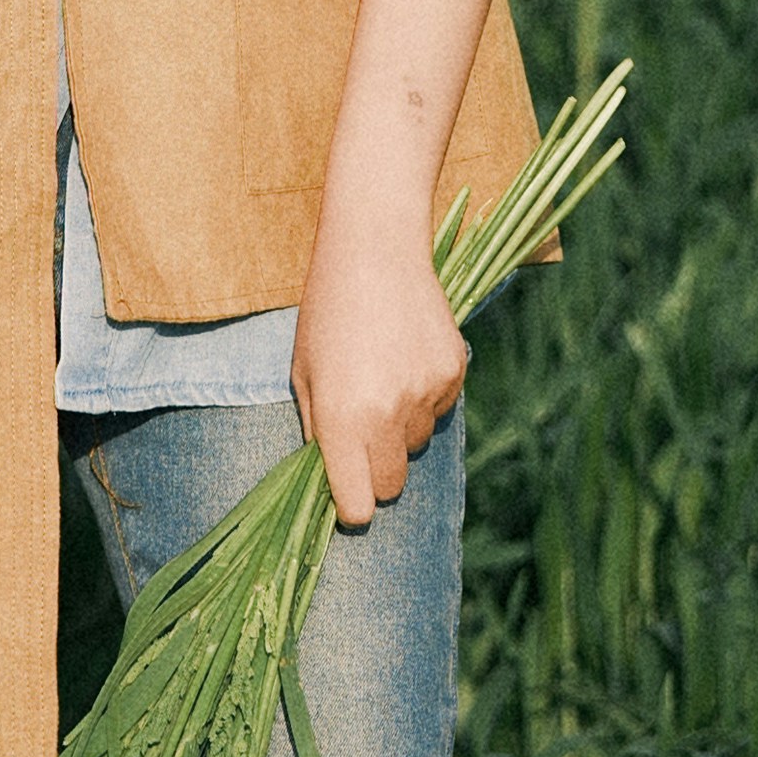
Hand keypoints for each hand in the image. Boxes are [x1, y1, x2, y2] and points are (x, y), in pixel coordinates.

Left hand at [294, 184, 467, 524]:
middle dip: (377, 472)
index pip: (359, 505)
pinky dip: (423, 397)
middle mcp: (388, 415)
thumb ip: (317, 429)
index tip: (349, 497)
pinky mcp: (453, 373)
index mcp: (343, 420)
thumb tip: (332, 473)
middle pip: (392, 485)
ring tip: (382, 377)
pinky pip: (439, 409)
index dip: (352, 506)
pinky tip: (405, 358)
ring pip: (417, 444)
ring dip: (401, 428)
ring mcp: (426, 394)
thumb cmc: (327, 311)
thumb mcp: (304, 372)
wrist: (376, 250)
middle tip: (362, 435)